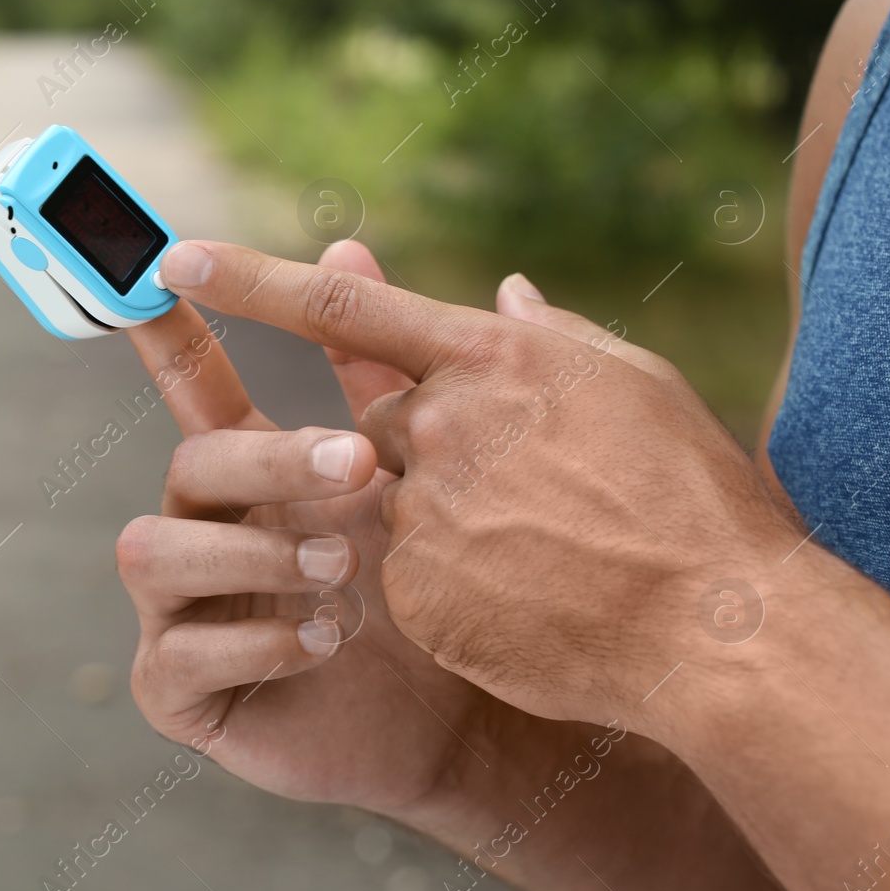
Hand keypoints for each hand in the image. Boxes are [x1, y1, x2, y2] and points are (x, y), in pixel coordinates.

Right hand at [117, 242, 527, 813]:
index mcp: (249, 477)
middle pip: (189, 465)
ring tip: (346, 571)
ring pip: (153, 552)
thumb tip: (346, 242)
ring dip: (252, 552)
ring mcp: (179, 612)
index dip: (170, 335)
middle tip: (359, 463)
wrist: (461, 721)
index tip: (153, 272)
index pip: (194, 391)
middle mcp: (201, 533)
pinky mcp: (178, 692)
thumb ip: (372, 370)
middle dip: (267, 458)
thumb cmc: (427, 592)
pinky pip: (179, 654)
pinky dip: (257, 640)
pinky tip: (328, 641)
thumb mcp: (405, 475)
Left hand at [154, 240, 800, 728]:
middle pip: (377, 421)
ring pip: (394, 502)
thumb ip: (550, 334)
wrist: (714, 632)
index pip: (343, 310)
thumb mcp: (634, 385)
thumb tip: (501, 291)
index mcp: (492, 358)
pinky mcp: (414, 587)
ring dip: (447, 520)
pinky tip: (524, 596)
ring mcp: (422, 510)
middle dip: (422, 450)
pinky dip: (452, 579)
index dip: (251, 282)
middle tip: (516, 487)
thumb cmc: (691, 496)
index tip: (175, 258)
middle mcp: (441, 425)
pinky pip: (407, 571)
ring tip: (542, 549)